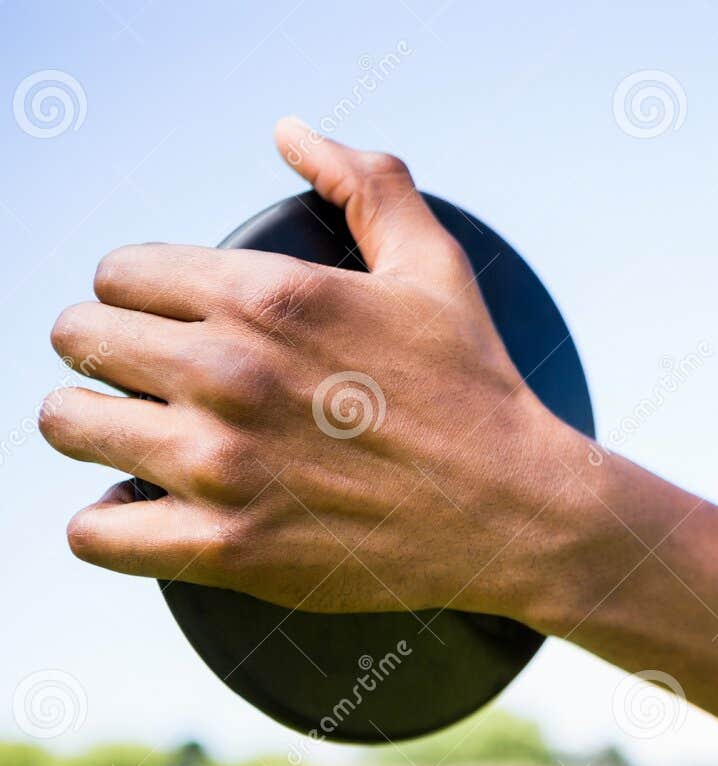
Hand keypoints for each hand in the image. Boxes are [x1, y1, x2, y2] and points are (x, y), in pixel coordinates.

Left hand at [40, 119, 578, 616]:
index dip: (138, 294)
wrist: (518, 511)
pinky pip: (96, 532)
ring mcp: (221, 464)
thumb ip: (364, 184)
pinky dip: (107, 522)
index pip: (118, 274)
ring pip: (67, 424)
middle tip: (149, 379)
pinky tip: (145, 508)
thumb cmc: (476, 388)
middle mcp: (229, 372)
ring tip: (137, 438)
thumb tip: (294, 133)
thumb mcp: (434, 266)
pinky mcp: (226, 546)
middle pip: (79, 338)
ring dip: (94, 426)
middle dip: (106, 351)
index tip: (165, 322)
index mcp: (269, 296)